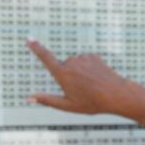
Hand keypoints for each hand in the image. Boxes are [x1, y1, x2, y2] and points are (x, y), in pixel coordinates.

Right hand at [26, 39, 144, 116]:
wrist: (115, 94)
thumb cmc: (91, 103)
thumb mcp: (67, 105)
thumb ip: (47, 100)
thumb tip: (28, 98)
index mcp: (62, 74)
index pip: (45, 58)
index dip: (36, 48)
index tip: (29, 39)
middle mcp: (71, 63)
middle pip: (63, 67)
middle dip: (68, 77)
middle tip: (81, 90)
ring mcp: (82, 58)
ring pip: (75, 64)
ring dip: (79, 73)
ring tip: (91, 85)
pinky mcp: (92, 55)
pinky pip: (85, 61)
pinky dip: (88, 68)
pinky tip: (96, 78)